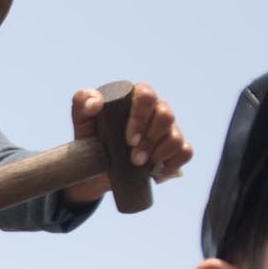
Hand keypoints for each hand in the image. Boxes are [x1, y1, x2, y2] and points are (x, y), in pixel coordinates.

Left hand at [63, 82, 192, 203]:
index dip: (141, 117)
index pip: (146, 95)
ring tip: (142, 167)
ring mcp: (168, 130)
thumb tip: (96, 104)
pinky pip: (185, 152)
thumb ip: (82, 102)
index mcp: (137, 97)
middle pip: (166, 116)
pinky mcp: (175, 149)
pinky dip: (173, 165)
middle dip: (150, 140)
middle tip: (134, 158)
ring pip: (176, 137)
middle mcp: (156, 110)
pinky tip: (156, 173)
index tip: (129, 139)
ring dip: (161, 154)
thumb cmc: (91, 137)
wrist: (97, 169)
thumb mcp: (81, 119)